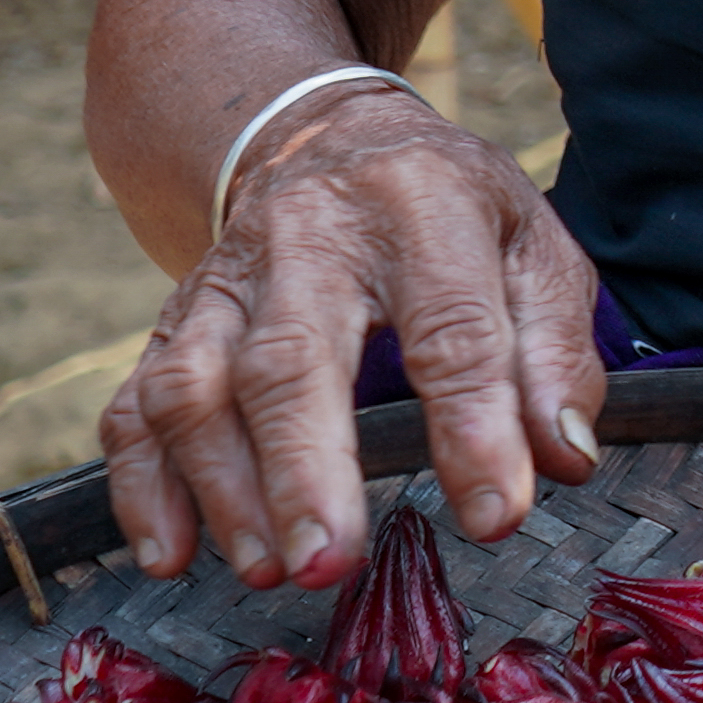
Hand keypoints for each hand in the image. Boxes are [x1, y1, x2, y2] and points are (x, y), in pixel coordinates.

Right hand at [95, 84, 598, 590]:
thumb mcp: (532, 245)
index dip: (474, 427)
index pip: (450, 326)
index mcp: (420, 209)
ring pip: (195, 383)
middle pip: (290, 358)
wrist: (328, 134)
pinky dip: (142, 483)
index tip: (496, 517)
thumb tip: (564, 455)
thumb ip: (555, 350)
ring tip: (266, 569)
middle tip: (327, 565)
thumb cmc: (449, 211)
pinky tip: (170, 552)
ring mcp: (227, 279)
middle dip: (305, 470)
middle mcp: (308, 238)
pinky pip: (137, 401)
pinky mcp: (175, 318)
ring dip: (220, 485)